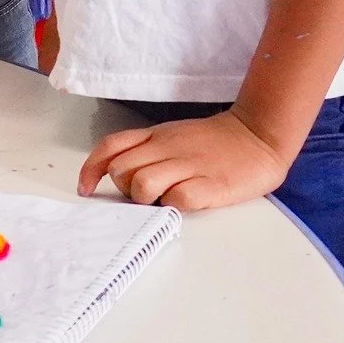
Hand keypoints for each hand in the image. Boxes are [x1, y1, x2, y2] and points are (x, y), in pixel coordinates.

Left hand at [77, 110, 290, 210]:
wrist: (257, 136)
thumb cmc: (211, 142)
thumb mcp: (172, 136)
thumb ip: (145, 151)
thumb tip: (118, 173)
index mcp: (155, 136)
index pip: (110, 146)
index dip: (91, 168)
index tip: (86, 188)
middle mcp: (166, 148)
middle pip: (121, 170)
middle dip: (123, 189)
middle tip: (142, 196)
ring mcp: (189, 166)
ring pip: (142, 184)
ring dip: (144, 200)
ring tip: (162, 200)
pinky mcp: (211, 185)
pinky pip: (178, 198)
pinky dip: (174, 206)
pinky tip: (184, 203)